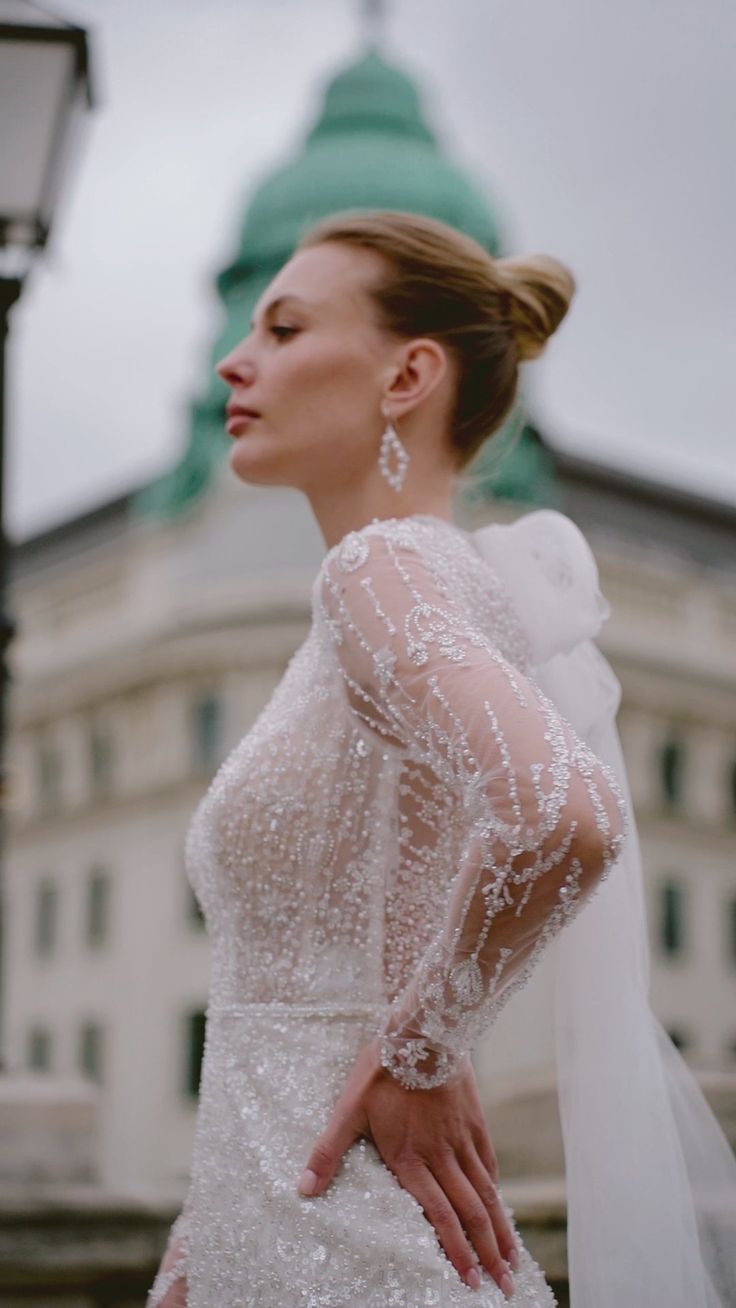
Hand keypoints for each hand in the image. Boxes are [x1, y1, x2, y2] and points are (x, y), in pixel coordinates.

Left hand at [296, 1036, 517, 1296]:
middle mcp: (442, 1156)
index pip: (440, 1217)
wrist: (423, 1031)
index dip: (457, 1252)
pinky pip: (488, 1164)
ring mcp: (462, 1140)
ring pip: (486, 1193)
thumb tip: (303, 1189)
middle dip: (488, 1254)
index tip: (469, 1281)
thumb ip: (328, 1151)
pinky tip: (500, 1206)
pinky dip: (496, 1190)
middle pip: (471, 1214)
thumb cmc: (382, 1071)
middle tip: (503, 1287)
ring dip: (500, 1230)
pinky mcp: (474, 1122)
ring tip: (512, 1262)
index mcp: (411, 1159)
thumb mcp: (347, 1109)